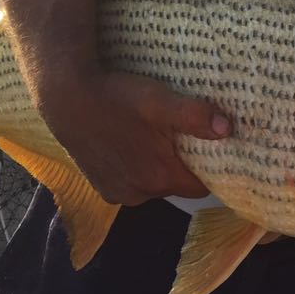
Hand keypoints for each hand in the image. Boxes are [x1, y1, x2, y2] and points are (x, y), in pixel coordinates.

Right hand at [36, 66, 230, 205]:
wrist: (67, 99)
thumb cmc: (117, 99)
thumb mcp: (161, 102)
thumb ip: (195, 117)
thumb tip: (227, 129)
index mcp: (159, 178)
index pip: (201, 186)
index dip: (212, 170)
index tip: (218, 152)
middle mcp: (139, 194)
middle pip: (177, 184)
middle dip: (185, 165)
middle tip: (188, 139)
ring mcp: (117, 193)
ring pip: (154, 183)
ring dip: (159, 166)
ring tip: (161, 140)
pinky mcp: (100, 186)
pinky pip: (131, 182)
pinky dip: (137, 168)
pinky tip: (135, 145)